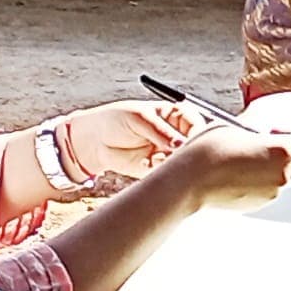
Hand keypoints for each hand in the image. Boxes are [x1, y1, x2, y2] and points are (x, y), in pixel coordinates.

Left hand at [55, 102, 196, 181]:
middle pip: (195, 145)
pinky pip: (169, 174)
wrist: (93, 140)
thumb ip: (161, 131)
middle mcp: (176, 135)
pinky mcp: (159, 169)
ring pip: (183, 162)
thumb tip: (181, 144)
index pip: (197, 124)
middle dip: (188, 151)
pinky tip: (148, 164)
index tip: (189, 142)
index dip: (197, 133)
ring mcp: (169, 153)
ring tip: (156, 158)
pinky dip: (162, 171)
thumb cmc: (115, 119)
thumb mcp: (139, 118)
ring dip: (173, 163)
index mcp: (176, 116)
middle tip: (175, 153)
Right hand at [171, 124, 290, 211]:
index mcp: (281, 151)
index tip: (276, 133)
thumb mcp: (233, 127)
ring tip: (240, 161)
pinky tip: (235, 175)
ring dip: (266, 169)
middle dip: (281, 154)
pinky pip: (265, 190)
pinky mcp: (260, 205)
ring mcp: (272, 192)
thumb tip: (257, 133)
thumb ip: (255, 129)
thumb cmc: (209, 152)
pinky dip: (256, 183)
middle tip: (256, 146)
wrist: (190, 180)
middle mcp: (282, 174)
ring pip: (279, 177)